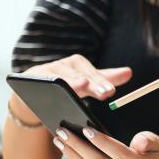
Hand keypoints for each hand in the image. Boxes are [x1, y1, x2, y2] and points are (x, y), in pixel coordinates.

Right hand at [9, 54, 132, 124]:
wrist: (33, 91)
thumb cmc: (64, 86)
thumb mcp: (85, 84)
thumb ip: (105, 78)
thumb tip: (129, 72)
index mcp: (77, 66)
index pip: (91, 72)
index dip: (101, 81)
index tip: (111, 92)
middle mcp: (62, 66)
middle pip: (77, 72)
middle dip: (91, 82)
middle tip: (105, 92)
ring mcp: (45, 71)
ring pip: (59, 75)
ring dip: (71, 80)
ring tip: (82, 85)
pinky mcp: (29, 79)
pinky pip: (38, 79)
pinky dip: (44, 82)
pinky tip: (52, 87)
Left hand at [52, 128, 158, 158]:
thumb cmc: (152, 154)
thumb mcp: (156, 143)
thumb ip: (148, 139)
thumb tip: (138, 141)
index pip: (119, 154)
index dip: (102, 142)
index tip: (85, 129)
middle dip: (79, 147)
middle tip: (62, 132)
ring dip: (73, 157)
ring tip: (61, 142)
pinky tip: (70, 156)